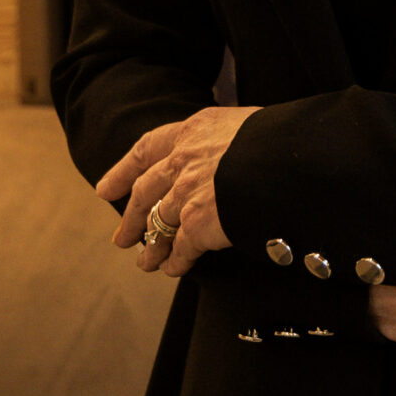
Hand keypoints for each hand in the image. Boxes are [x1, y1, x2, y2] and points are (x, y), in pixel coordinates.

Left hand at [96, 106, 261, 277]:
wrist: (289, 158)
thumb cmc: (278, 138)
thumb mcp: (243, 125)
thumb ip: (222, 143)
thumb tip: (226, 157)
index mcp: (193, 131)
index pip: (146, 149)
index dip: (123, 170)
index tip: (106, 189)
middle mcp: (182, 161)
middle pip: (145, 192)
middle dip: (132, 218)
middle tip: (123, 238)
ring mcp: (186, 194)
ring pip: (159, 225)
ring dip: (151, 247)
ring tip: (145, 262)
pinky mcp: (197, 225)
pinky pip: (181, 249)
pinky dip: (175, 262)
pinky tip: (173, 270)